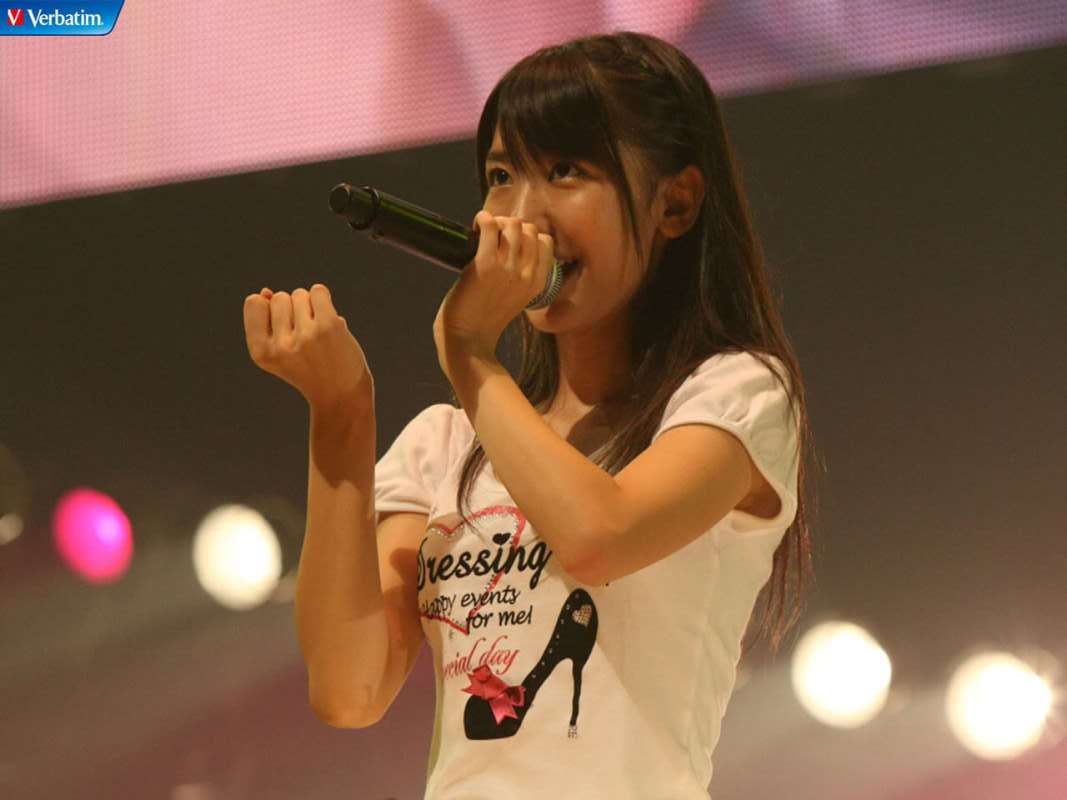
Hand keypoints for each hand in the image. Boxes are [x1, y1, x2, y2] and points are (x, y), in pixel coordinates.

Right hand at [243, 284, 373, 418]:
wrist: (341, 393)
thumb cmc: (308, 367)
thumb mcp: (279, 350)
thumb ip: (266, 321)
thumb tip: (265, 292)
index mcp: (261, 353)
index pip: (254, 303)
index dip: (269, 309)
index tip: (284, 330)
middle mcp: (280, 346)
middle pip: (278, 297)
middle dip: (292, 309)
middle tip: (305, 337)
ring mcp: (305, 335)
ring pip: (299, 294)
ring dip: (309, 306)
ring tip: (318, 332)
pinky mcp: (328, 327)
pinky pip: (318, 291)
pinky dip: (323, 299)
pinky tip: (328, 319)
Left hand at [433, 211, 554, 366]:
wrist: (467, 342)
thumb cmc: (484, 322)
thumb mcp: (515, 300)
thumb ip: (520, 277)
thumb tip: (509, 249)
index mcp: (537, 282)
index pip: (545, 241)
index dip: (527, 235)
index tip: (509, 241)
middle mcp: (527, 273)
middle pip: (529, 228)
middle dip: (510, 226)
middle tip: (493, 237)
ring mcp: (507, 268)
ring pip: (511, 223)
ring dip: (496, 222)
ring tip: (483, 233)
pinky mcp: (485, 264)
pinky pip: (490, 225)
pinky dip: (482, 219)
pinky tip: (475, 227)